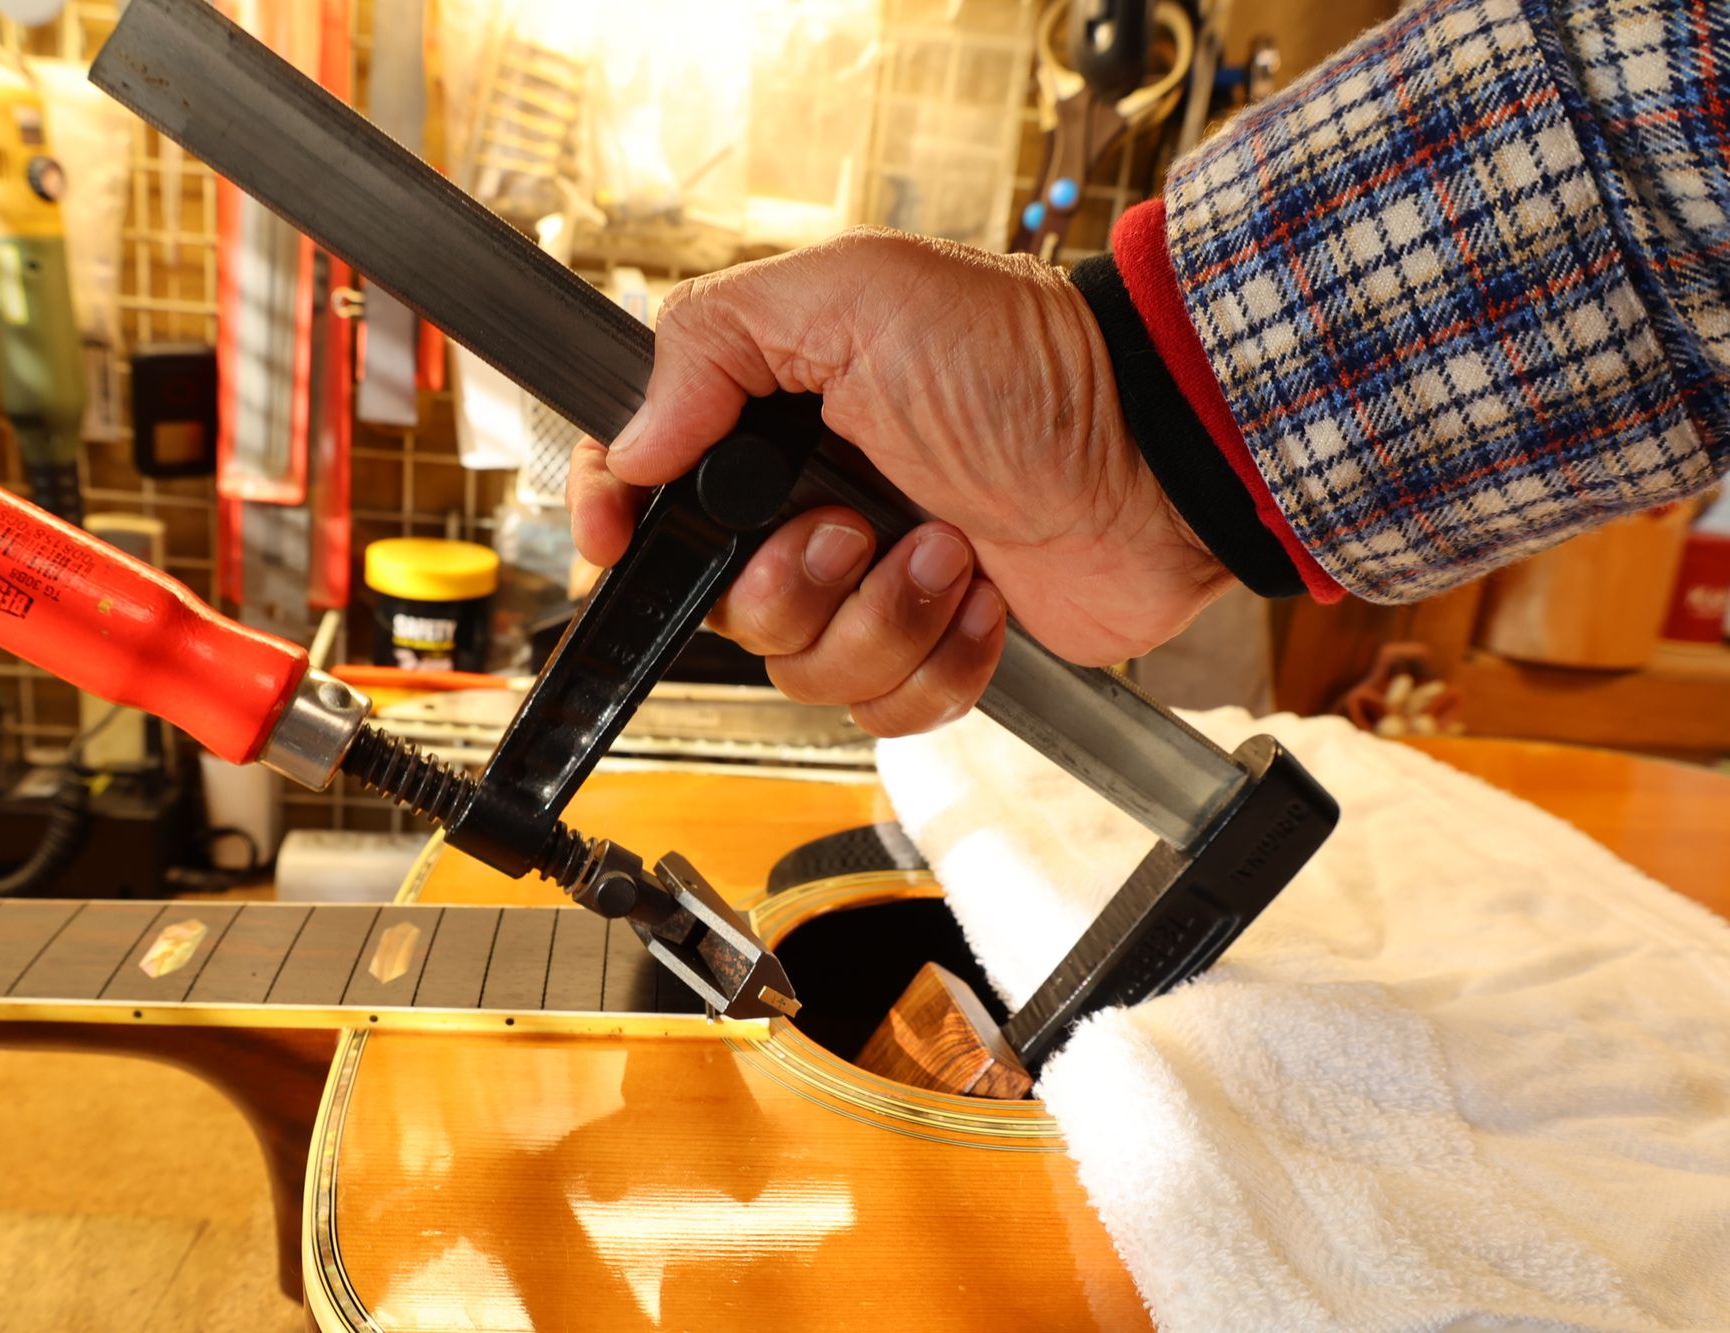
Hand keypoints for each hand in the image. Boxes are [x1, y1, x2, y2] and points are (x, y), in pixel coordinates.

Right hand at [568, 227, 1229, 736]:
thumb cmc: (1026, 362)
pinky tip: (985, 597)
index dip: (620, 517)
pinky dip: (940, 661)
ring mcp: (876, 580)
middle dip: (789, 581)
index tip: (619, 539)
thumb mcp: (856, 299)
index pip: (650, 479)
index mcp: (777, 416)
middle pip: (722, 601)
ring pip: (802, 668)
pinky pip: (884, 707)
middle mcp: (814, 502)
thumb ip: (715, 344)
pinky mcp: (936, 645)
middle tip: (857, 528)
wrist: (1158, 457)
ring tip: (950, 552)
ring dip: (882, 618)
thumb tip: (637, 443)